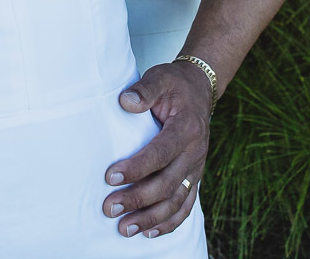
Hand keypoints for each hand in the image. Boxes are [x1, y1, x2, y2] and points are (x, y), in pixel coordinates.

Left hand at [102, 60, 211, 237]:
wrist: (200, 90)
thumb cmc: (174, 84)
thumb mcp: (160, 77)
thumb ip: (144, 89)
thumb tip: (125, 102)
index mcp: (186, 128)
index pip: (160, 153)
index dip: (136, 168)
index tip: (110, 177)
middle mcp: (195, 152)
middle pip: (167, 184)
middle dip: (137, 199)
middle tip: (109, 208)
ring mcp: (196, 168)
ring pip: (176, 201)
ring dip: (150, 218)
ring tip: (124, 229)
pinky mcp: (194, 177)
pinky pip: (185, 206)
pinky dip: (169, 223)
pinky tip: (150, 232)